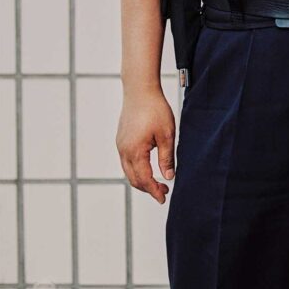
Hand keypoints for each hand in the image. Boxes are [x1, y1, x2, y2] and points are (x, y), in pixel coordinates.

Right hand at [116, 89, 175, 203]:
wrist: (140, 90)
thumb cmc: (155, 110)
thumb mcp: (167, 134)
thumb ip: (167, 157)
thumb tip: (169, 177)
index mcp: (135, 152)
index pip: (144, 179)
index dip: (154, 191)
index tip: (164, 198)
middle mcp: (123, 151)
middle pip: (133, 179)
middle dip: (148, 188)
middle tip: (164, 192)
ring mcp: (120, 145)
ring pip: (129, 171)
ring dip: (142, 179)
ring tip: (158, 181)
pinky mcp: (121, 140)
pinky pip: (127, 161)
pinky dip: (136, 169)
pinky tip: (148, 167)